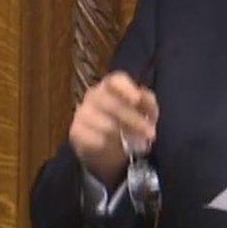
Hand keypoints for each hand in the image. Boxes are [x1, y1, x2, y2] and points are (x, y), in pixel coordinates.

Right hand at [68, 71, 158, 188]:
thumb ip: (147, 102)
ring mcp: (82, 113)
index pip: (115, 80)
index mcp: (110, 86)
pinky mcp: (75, 131)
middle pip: (111, 103)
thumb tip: (144, 99)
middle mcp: (94, 95)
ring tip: (137, 143)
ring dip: (124, 135)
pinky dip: (109, 145)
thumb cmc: (127, 121)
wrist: (106, 147)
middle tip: (151, 133)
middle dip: (133, 120)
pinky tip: (116, 147)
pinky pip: (94, 139)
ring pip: (104, 123)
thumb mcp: (143, 111)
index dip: (126, 88)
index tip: (137, 99)